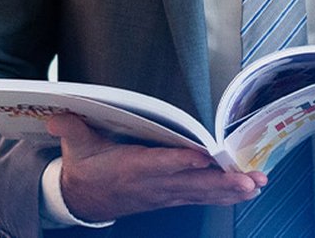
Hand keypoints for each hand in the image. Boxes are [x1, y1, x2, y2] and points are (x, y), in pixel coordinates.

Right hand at [46, 114, 266, 221]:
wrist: (82, 200)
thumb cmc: (84, 167)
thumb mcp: (75, 145)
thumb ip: (71, 128)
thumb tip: (57, 113)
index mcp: (129, 169)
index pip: (158, 164)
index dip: (180, 162)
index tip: (202, 158)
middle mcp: (151, 185)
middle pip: (190, 184)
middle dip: (221, 183)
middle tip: (249, 178)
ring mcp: (163, 194)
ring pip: (201, 194)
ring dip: (230, 190)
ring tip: (257, 184)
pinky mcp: (169, 198)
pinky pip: (200, 198)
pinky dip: (224, 195)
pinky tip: (245, 192)